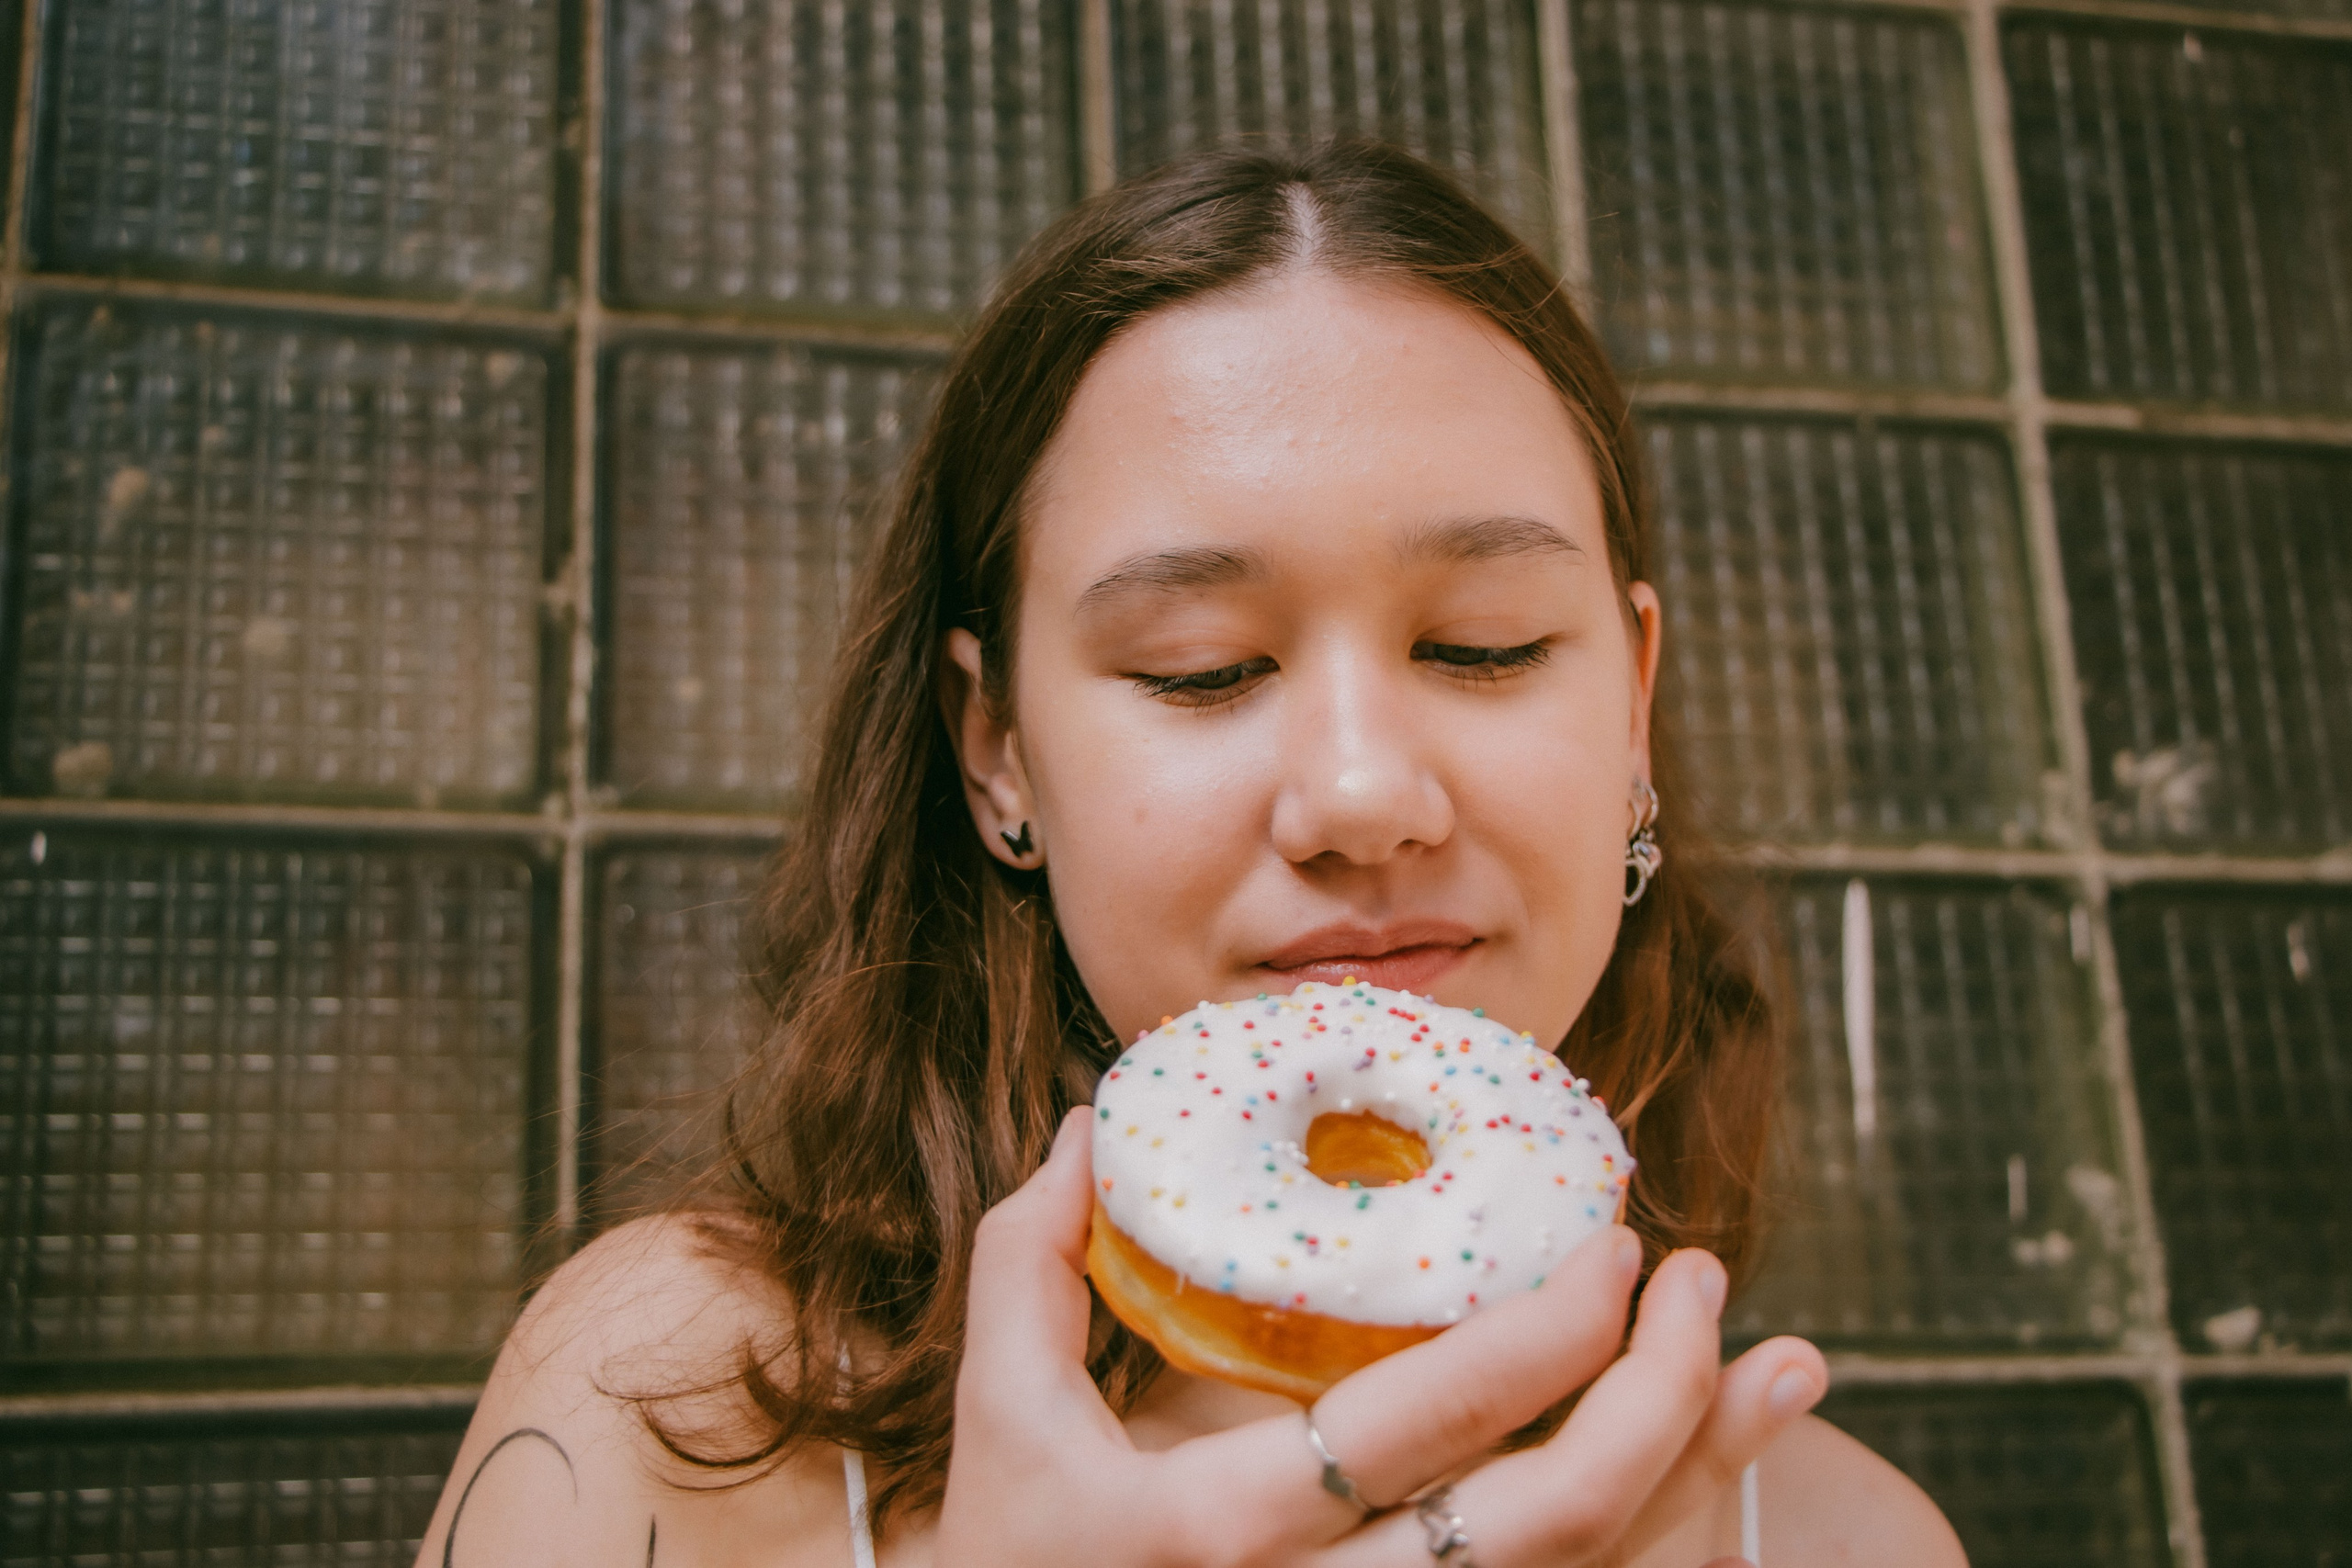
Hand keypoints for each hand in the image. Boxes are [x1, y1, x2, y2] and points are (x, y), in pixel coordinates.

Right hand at [936, 1107, 1825, 1566]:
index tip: (1614, 1241)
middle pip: (1544, 1528)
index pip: (1414, 1426)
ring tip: (1775, 1367)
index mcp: (1214, 1530)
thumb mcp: (1000, 1415)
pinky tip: (1722, 1474)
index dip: (1543, 1336)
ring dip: (1704, 1477)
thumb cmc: (1017, 1557)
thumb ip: (1031, 1261)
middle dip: (1661, 1398)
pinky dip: (1668, 1544)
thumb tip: (1092, 1124)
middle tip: (1695, 1279)